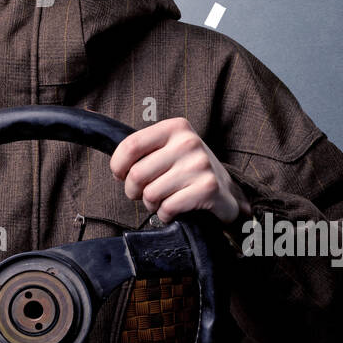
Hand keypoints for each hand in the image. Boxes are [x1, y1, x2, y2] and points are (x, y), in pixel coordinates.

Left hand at [109, 117, 251, 225]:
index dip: (118, 166)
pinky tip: (174, 209)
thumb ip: (144, 150)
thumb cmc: (188, 170)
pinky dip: (165, 215)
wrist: (226, 191)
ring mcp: (199, 165)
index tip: (120, 175)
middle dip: (134, 191)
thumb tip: (116, 168)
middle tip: (143, 193)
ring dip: (151, 204)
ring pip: (151, 194)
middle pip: (137, 174)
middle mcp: (188, 142)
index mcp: (175, 127)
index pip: (131, 145)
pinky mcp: (207, 188)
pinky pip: (168, 208)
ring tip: (162, 200)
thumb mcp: (169, 149)